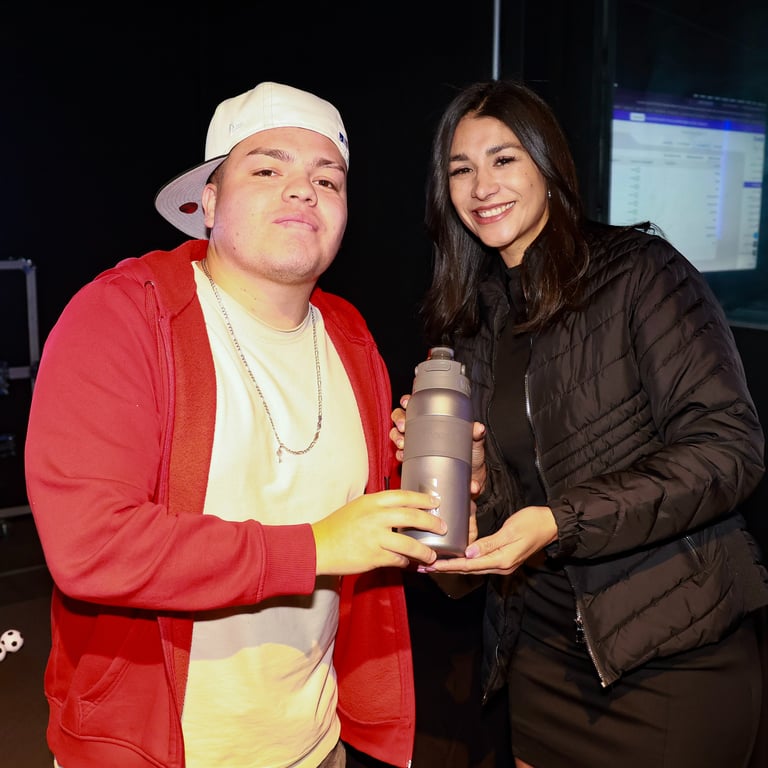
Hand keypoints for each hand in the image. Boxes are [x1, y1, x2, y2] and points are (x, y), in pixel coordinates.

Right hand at [312, 489, 445, 574]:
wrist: (318, 546)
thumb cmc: (337, 526)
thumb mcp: (358, 507)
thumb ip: (378, 507)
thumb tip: (403, 510)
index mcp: (372, 501)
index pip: (403, 495)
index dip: (422, 498)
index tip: (435, 502)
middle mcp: (375, 517)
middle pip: (412, 517)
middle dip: (431, 523)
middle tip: (442, 527)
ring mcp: (375, 537)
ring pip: (409, 544)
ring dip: (424, 550)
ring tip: (431, 555)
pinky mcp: (373, 557)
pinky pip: (397, 560)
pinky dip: (405, 562)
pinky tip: (408, 562)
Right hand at [390, 394, 487, 494]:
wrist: (471, 476)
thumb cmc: (471, 453)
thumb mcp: (474, 441)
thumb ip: (475, 433)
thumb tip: (478, 428)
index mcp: (434, 418)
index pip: (415, 405)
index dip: (406, 402)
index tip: (406, 403)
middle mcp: (422, 429)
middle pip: (402, 418)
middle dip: (399, 420)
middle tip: (403, 427)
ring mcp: (416, 444)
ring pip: (398, 435)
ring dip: (397, 438)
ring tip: (402, 444)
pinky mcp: (414, 460)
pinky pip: (401, 455)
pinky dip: (399, 455)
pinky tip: (403, 456)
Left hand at [419, 505, 557, 575]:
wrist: (552, 524)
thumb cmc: (532, 523)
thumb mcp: (510, 531)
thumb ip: (489, 544)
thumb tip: (469, 554)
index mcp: (502, 560)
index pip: (469, 565)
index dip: (449, 565)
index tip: (432, 566)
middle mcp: (501, 566)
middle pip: (468, 569)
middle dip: (446, 569)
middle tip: (425, 568)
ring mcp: (503, 564)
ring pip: (473, 567)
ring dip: (454, 566)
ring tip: (435, 565)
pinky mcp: (504, 558)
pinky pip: (480, 563)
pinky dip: (465, 562)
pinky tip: (457, 558)